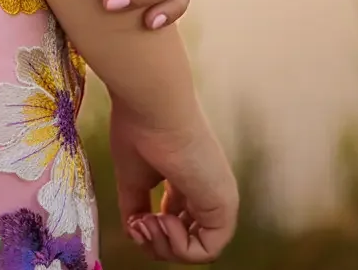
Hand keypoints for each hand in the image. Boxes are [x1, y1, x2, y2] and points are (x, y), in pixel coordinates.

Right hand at [109, 96, 237, 261]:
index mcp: (186, 181)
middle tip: (138, 227)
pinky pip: (208, 249)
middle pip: (186, 239)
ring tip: (148, 223)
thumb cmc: (140, 131)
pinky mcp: (224, 205)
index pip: (176, 220)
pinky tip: (163, 221)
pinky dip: (181, 248)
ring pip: (198, 248)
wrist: (152, 107)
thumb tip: (135, 232)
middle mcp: (206, 191)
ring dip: (166, 247)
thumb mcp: (133, 179)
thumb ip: (135, 208)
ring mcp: (218, 199)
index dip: (152, 230)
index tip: (133, 222)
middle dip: (158, 244)